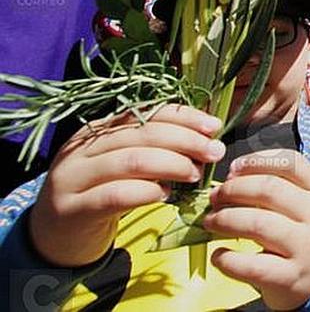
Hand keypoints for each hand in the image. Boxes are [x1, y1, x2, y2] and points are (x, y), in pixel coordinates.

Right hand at [29, 105, 224, 267]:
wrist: (56, 236)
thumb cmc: (100, 194)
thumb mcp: (124, 165)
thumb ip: (155, 148)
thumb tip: (205, 138)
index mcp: (99, 129)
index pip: (146, 112)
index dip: (183, 117)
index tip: (213, 126)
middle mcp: (83, 147)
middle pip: (142, 134)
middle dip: (185, 140)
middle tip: (214, 152)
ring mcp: (73, 176)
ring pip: (130, 160)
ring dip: (171, 164)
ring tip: (194, 173)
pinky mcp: (72, 208)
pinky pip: (115, 194)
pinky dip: (145, 191)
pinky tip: (164, 193)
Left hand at [206, 149, 309, 310]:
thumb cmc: (302, 235)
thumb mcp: (302, 206)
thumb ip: (276, 188)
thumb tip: (229, 179)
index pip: (292, 163)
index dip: (257, 160)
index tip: (234, 168)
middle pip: (269, 189)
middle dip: (233, 190)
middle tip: (215, 198)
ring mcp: (304, 248)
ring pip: (257, 224)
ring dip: (225, 220)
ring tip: (211, 222)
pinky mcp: (289, 277)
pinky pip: (251, 265)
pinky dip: (227, 259)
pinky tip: (219, 256)